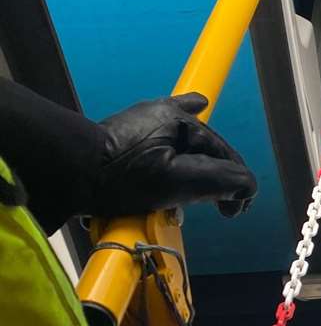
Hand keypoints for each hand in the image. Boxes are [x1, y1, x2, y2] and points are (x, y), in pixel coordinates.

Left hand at [94, 93, 256, 218]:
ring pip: (184, 148)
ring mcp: (143, 122)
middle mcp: (164, 114)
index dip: (237, 184)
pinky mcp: (125, 136)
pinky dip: (177, 146)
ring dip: (194, 170)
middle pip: (205, 150)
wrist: (67, 173)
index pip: (225, 154)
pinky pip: (162, 141)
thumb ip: (221, 180)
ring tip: (192, 195)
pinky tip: (188, 131)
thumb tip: (248, 186)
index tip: (235, 211)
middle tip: (217, 207)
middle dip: (216, 177)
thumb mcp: (179, 181)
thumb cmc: (122, 177)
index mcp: (181, 120)